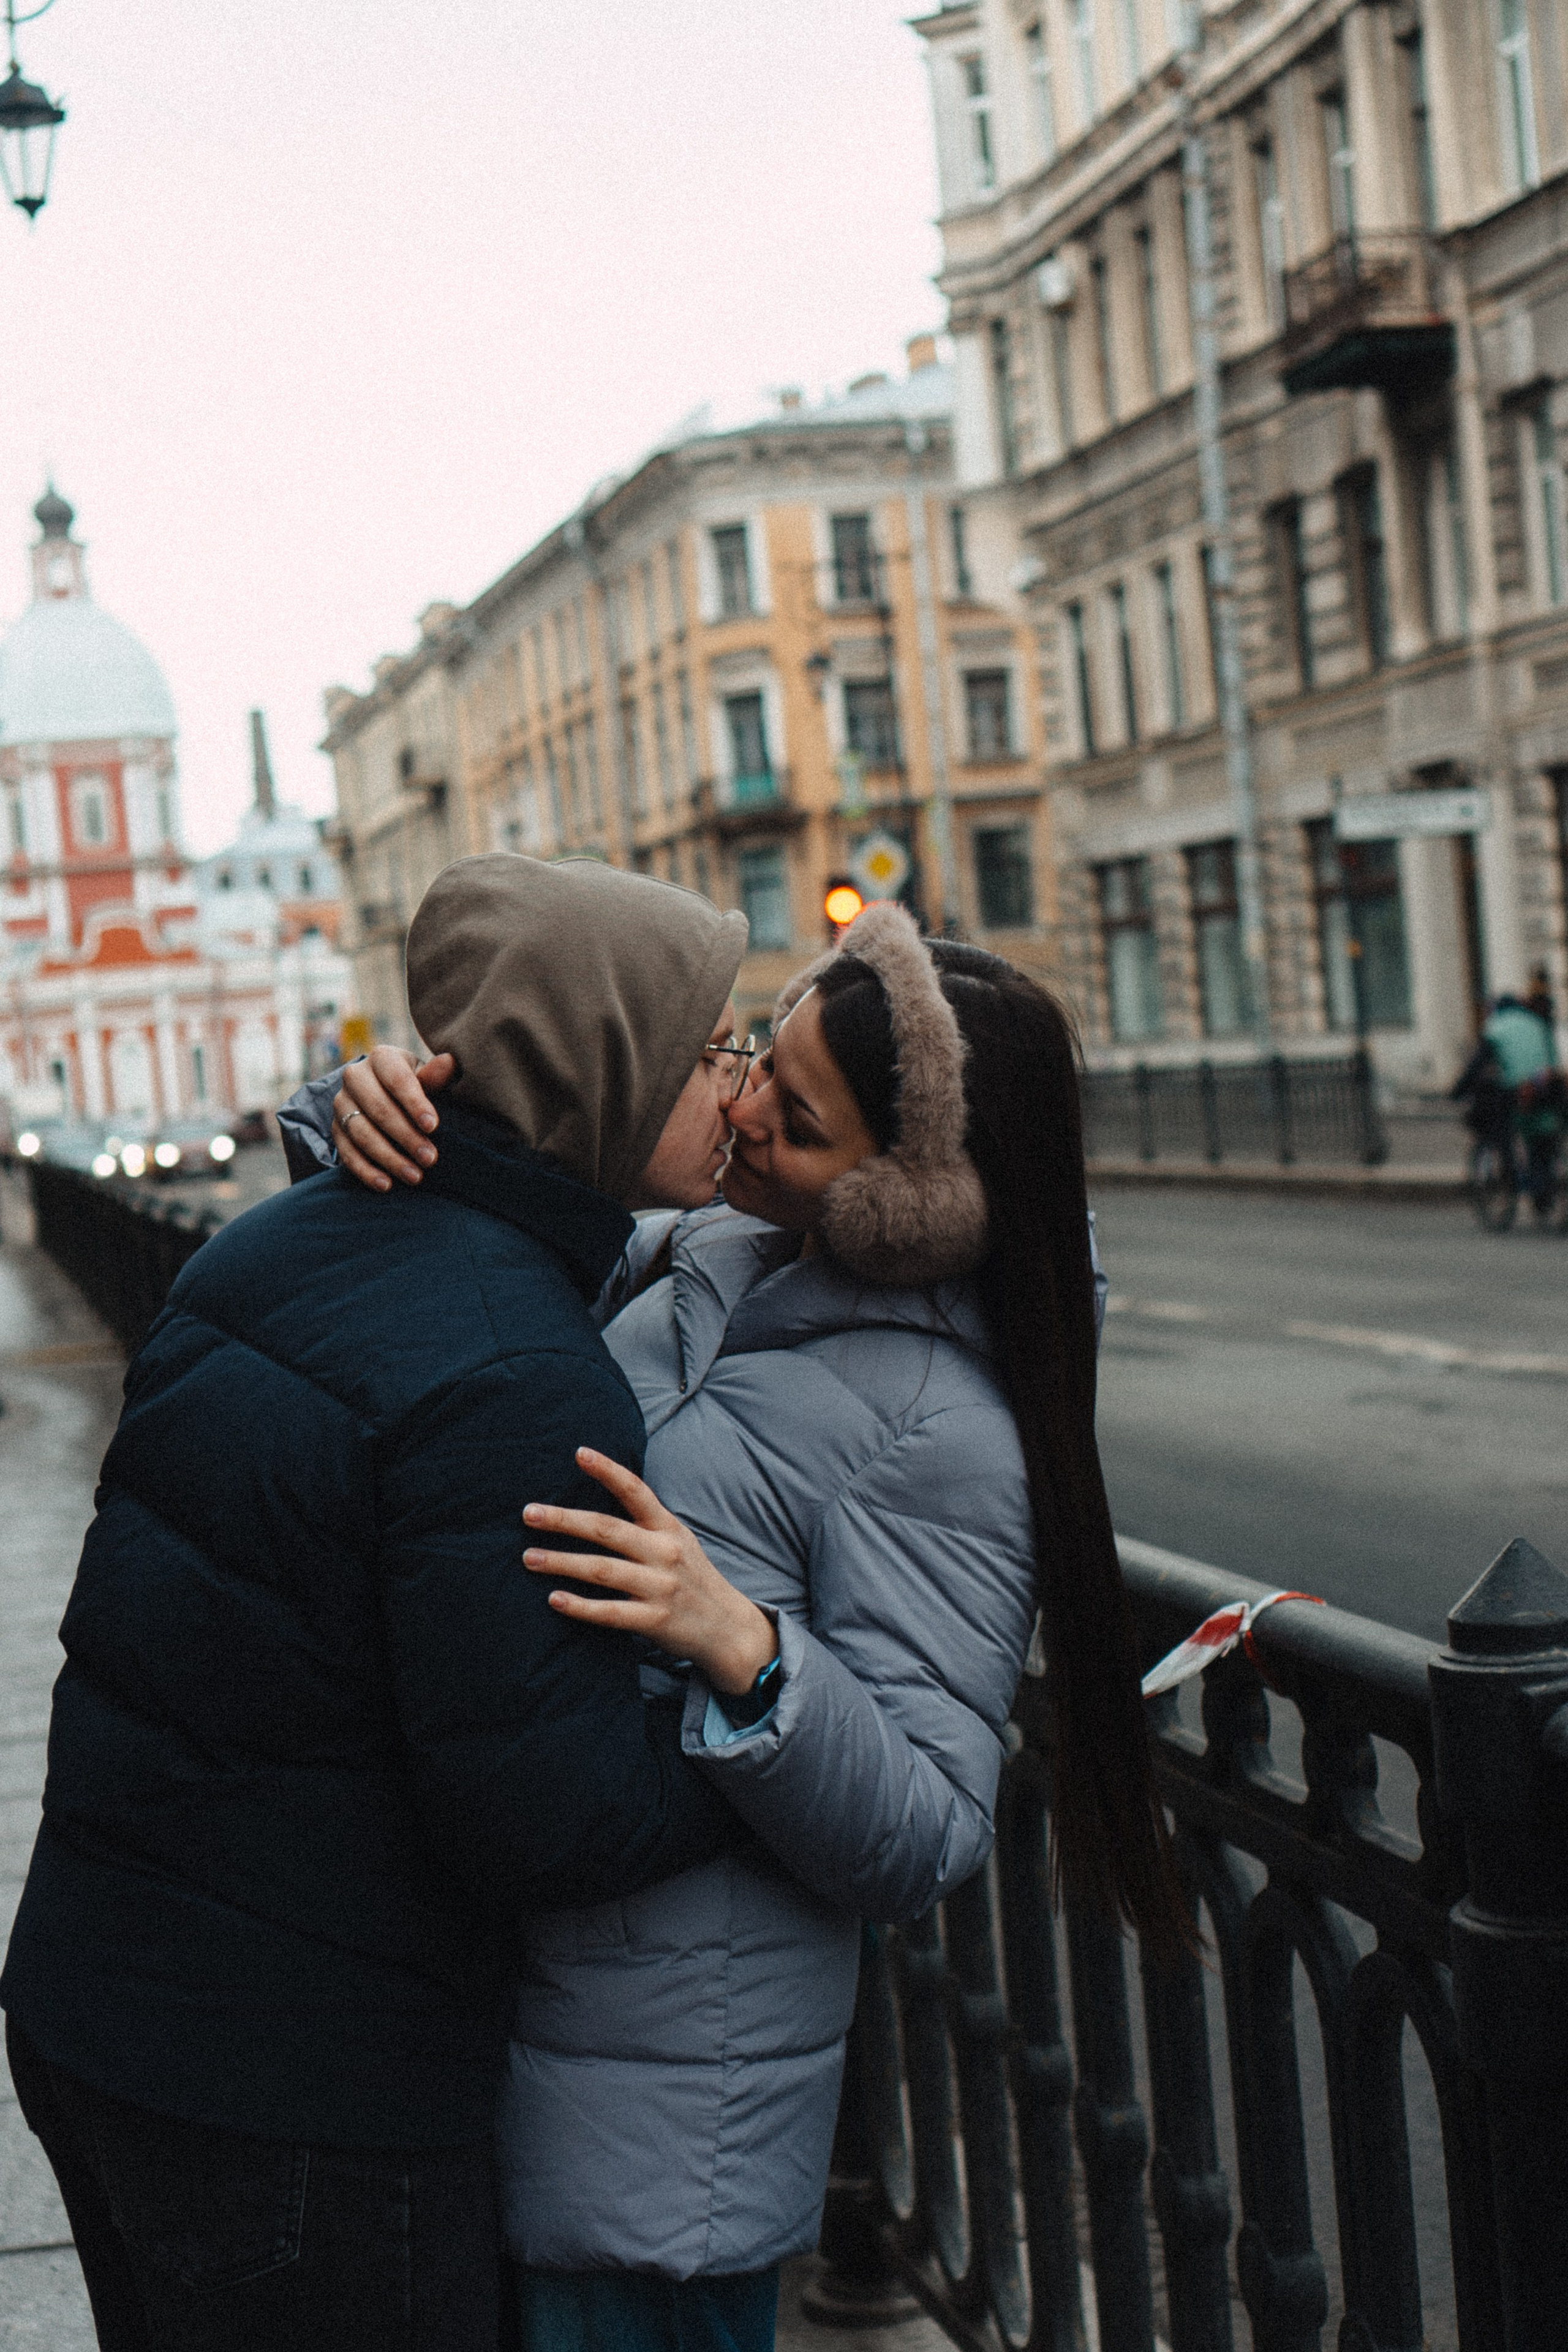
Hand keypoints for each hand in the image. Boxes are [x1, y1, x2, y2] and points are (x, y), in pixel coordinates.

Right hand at [334, 1047, 456, 1190]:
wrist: (386, 1093)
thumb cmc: (416, 1086)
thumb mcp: (427, 1078)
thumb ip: (436, 1076)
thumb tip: (448, 1062)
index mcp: (381, 1058)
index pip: (397, 1080)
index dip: (414, 1103)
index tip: (433, 1127)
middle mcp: (355, 1077)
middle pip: (378, 1109)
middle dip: (406, 1137)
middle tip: (430, 1159)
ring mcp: (341, 1104)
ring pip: (362, 1133)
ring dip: (389, 1158)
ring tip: (415, 1176)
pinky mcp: (335, 1128)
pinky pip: (347, 1152)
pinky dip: (366, 1171)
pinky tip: (386, 1185)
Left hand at [523, 1448, 777, 1695]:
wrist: (728, 1627)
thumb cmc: (692, 1578)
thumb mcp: (678, 1541)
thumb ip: (645, 1523)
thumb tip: (597, 1503)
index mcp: (668, 1528)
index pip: (636, 1491)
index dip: (608, 1470)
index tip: (579, 1453)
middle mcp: (664, 1553)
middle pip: (607, 1529)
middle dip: (564, 1520)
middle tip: (529, 1513)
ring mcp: (660, 1587)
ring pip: (602, 1570)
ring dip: (562, 1562)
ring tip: (530, 1558)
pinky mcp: (654, 1620)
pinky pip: (610, 1612)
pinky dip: (581, 1606)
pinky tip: (554, 1599)